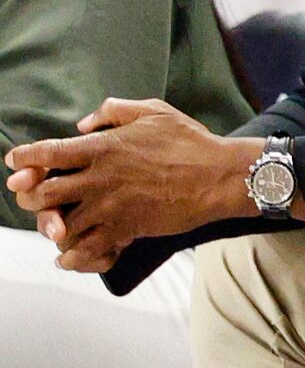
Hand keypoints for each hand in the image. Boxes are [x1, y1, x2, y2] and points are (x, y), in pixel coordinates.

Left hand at [5, 99, 253, 271]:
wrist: (221, 177)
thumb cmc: (191, 142)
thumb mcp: (153, 111)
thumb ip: (112, 111)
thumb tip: (84, 123)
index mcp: (102, 147)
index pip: (45, 153)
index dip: (23, 159)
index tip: (15, 163)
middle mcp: (100, 178)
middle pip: (42, 195)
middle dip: (30, 198)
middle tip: (35, 197)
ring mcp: (112, 207)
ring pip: (59, 226)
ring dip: (51, 228)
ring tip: (53, 227)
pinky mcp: (128, 229)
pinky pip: (88, 249)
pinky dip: (73, 257)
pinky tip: (68, 256)